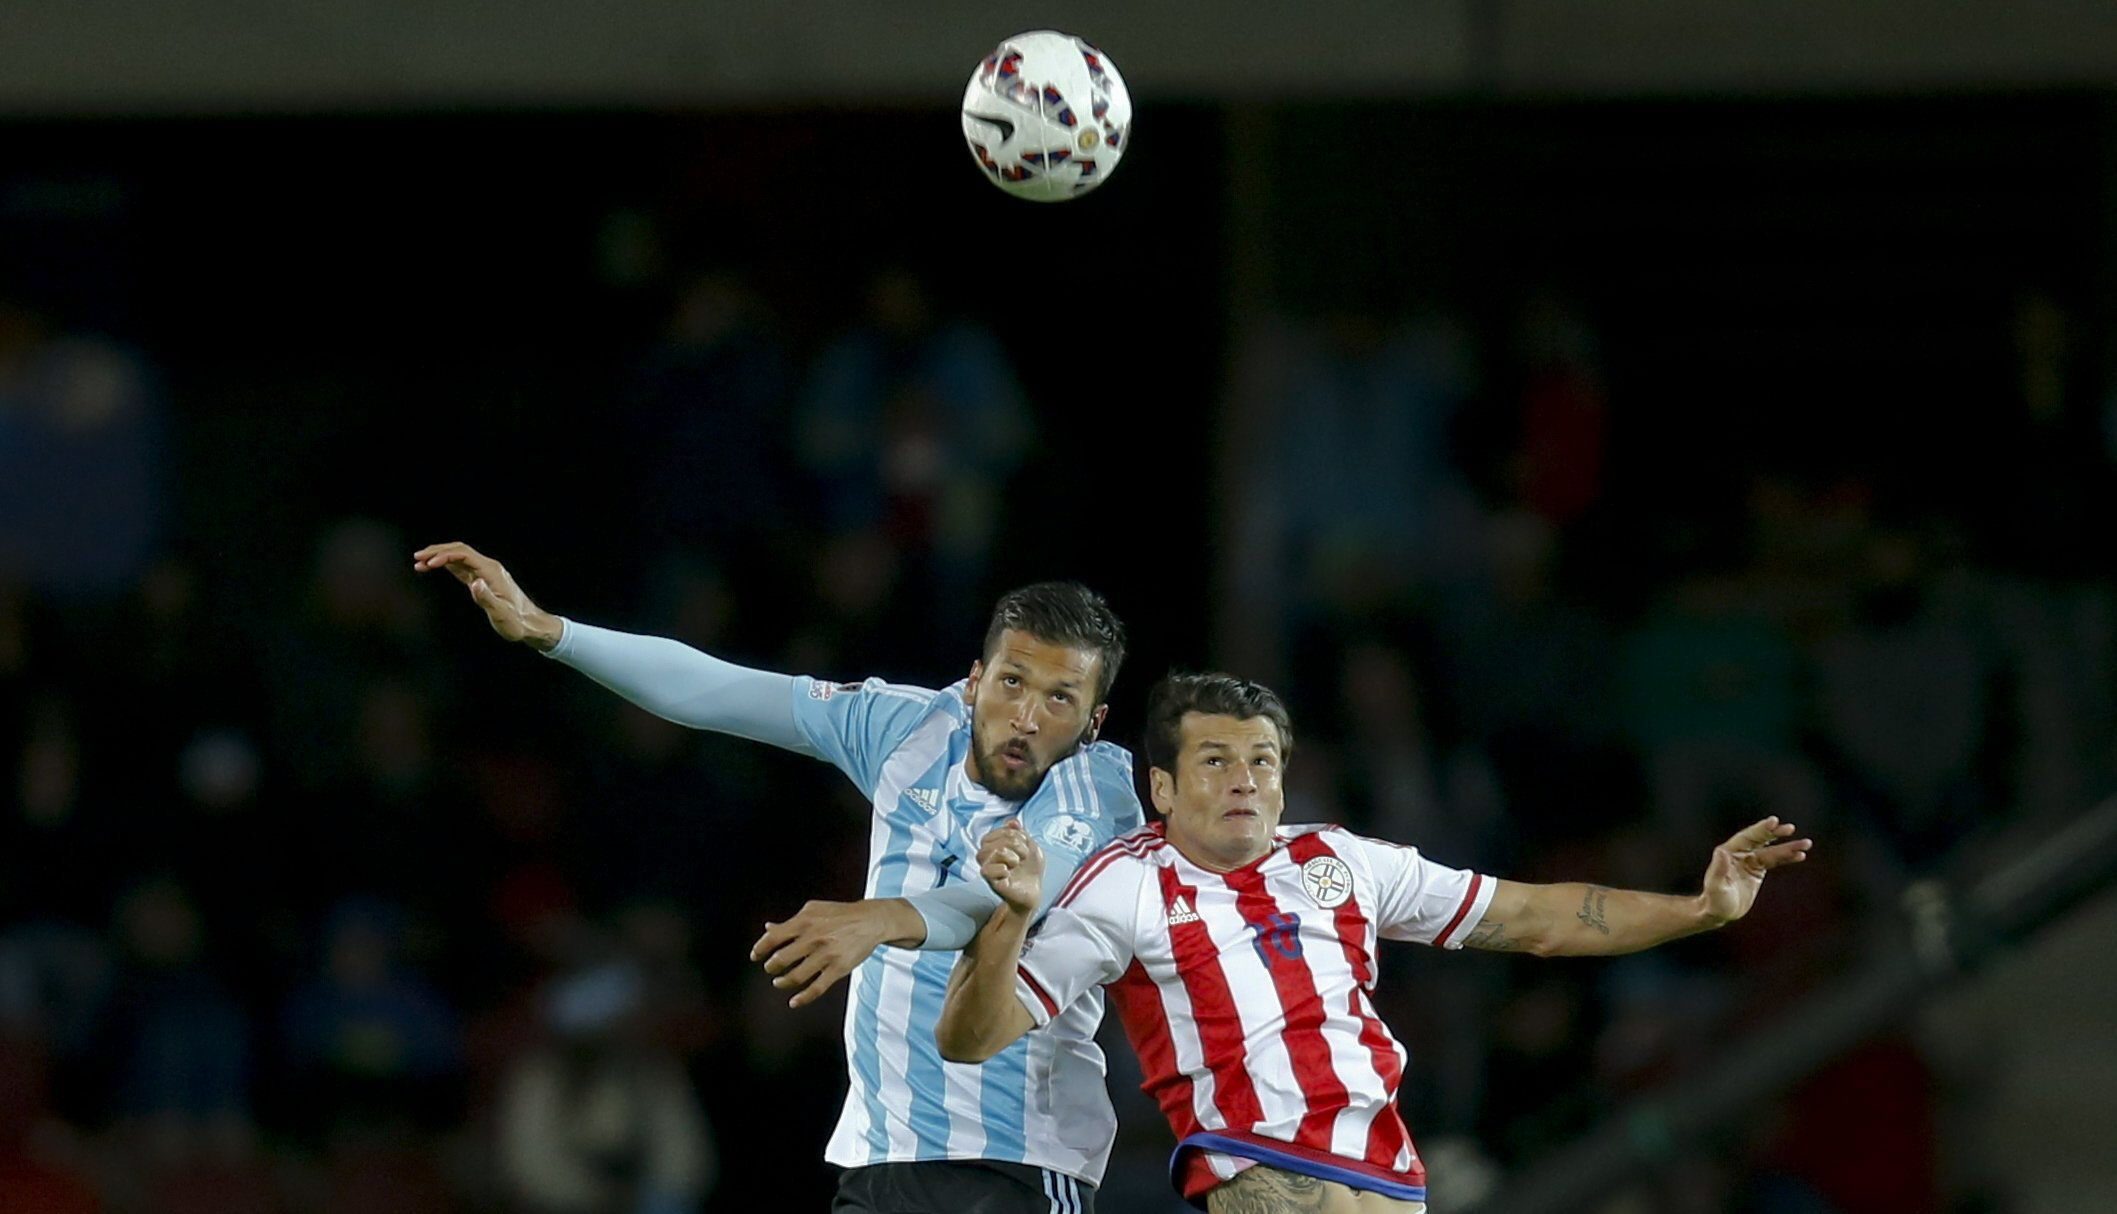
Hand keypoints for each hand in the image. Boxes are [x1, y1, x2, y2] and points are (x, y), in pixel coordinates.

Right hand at [412, 541, 561, 649]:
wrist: (530, 624)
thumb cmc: (516, 622)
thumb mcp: (501, 614)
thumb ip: (487, 598)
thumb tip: (475, 583)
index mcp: (492, 572)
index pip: (464, 555)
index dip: (444, 556)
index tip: (427, 564)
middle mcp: (489, 568)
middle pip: (460, 551)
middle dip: (437, 551)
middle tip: (417, 557)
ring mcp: (485, 573)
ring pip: (459, 558)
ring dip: (439, 557)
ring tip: (419, 563)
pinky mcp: (482, 580)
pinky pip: (462, 567)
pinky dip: (446, 566)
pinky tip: (433, 567)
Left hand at [750, 899, 920, 1008]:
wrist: (871, 920)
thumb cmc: (839, 914)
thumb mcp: (814, 910)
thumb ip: (791, 921)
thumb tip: (768, 928)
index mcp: (805, 921)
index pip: (774, 937)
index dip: (760, 948)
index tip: (755, 956)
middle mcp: (813, 938)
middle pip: (781, 959)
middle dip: (771, 967)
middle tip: (770, 968)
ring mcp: (826, 955)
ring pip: (796, 976)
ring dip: (782, 982)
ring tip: (778, 982)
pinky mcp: (839, 968)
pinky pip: (817, 988)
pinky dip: (803, 998)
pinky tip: (793, 1002)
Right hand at [978, 820, 1044, 915]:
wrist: (1034, 890)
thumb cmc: (1030, 869)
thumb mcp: (1031, 846)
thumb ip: (1021, 833)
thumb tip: (1012, 822)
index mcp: (996, 846)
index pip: (994, 832)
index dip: (1011, 833)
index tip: (1025, 843)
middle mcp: (989, 857)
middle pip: (987, 840)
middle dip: (1012, 843)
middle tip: (1024, 855)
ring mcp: (989, 869)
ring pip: (984, 853)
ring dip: (1007, 855)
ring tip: (1017, 862)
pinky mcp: (991, 882)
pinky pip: (985, 871)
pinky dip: (1000, 869)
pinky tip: (1008, 872)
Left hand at [1701, 816, 1812, 924]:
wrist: (1718, 911)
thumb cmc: (1714, 900)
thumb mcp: (1715, 886)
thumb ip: (1719, 869)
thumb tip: (1721, 851)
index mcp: (1729, 852)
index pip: (1748, 837)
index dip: (1761, 828)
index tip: (1774, 821)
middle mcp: (1740, 853)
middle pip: (1761, 840)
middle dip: (1776, 833)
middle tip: (1791, 828)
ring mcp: (1750, 861)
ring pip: (1772, 851)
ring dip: (1788, 847)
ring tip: (1806, 844)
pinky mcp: (1757, 870)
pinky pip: (1775, 861)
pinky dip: (1787, 858)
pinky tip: (1800, 856)